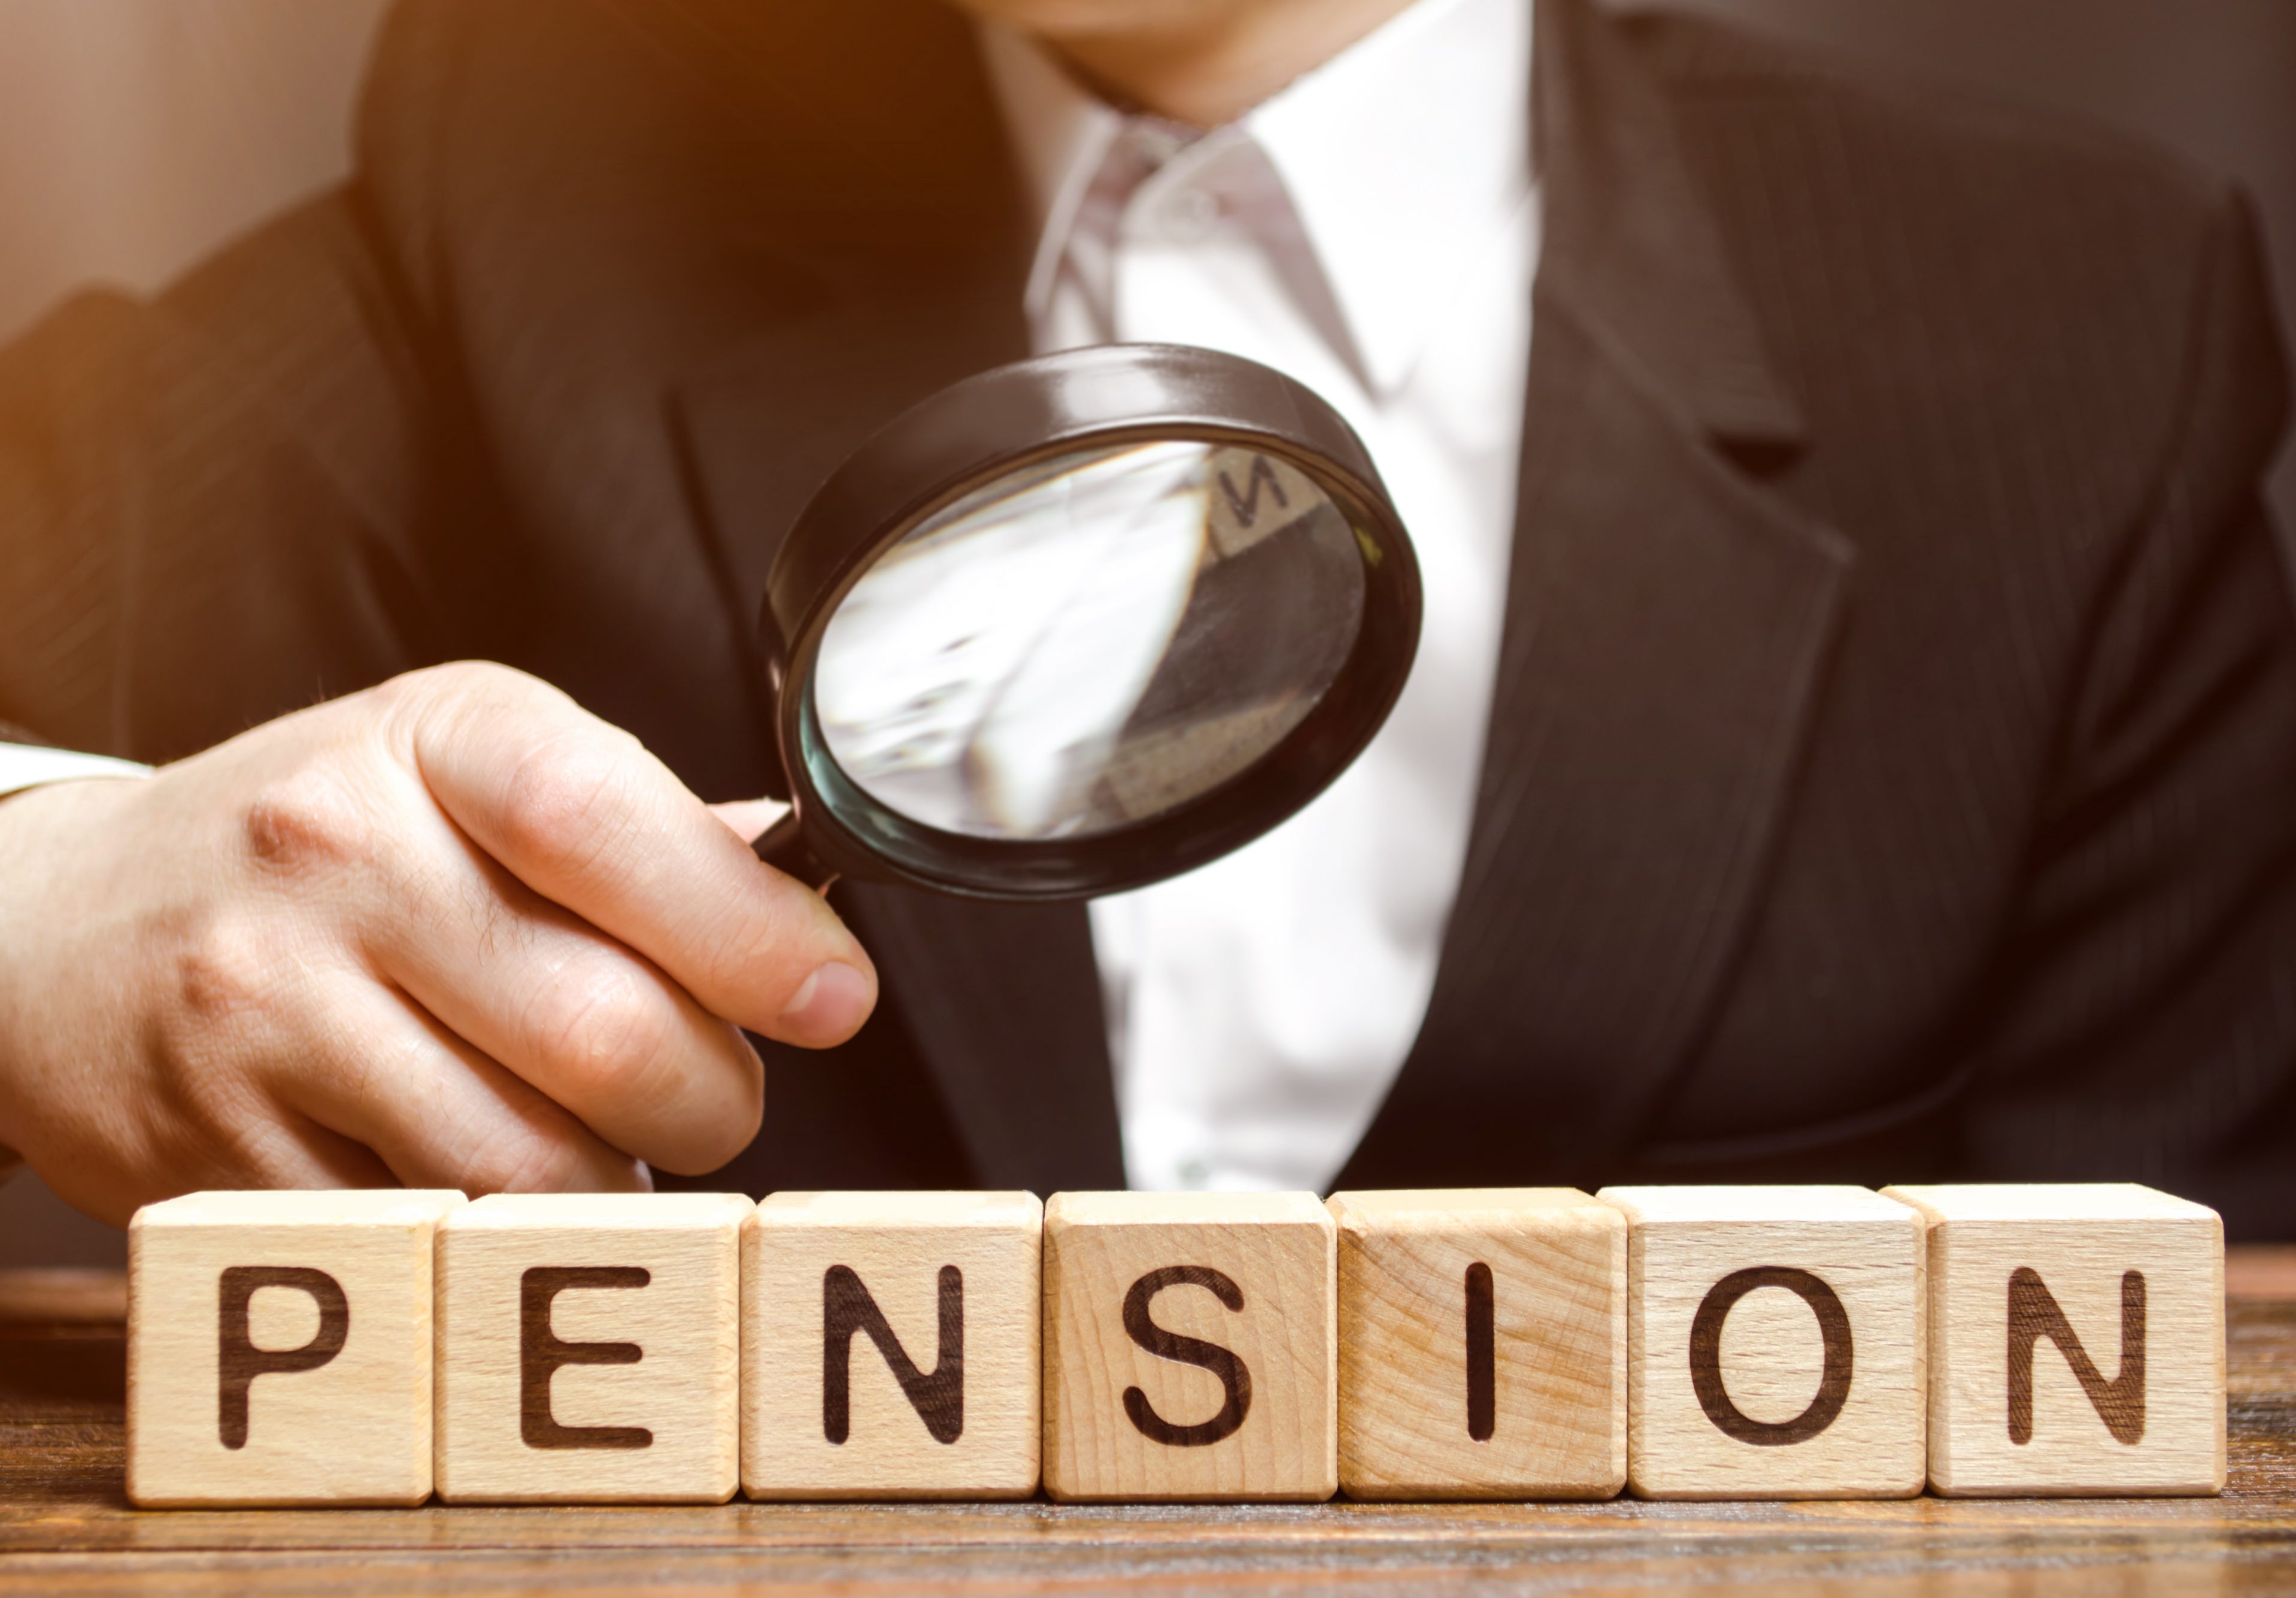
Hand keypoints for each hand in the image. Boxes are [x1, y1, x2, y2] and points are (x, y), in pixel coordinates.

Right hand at [0, 662, 876, 1223]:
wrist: (61, 923)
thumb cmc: (320, 844)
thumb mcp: (464, 770)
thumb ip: (634, 828)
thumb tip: (794, 894)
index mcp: (432, 739)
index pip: (606, 822)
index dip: (748, 928)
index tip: (834, 995)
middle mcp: (334, 857)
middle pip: (603, 1030)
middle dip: (713, 1094)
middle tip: (712, 1090)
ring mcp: (262, 1009)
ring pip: (526, 1166)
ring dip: (614, 1184)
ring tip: (599, 1136)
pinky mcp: (216, 1151)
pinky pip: (426, 1241)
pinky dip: (494, 1241)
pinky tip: (484, 1179)